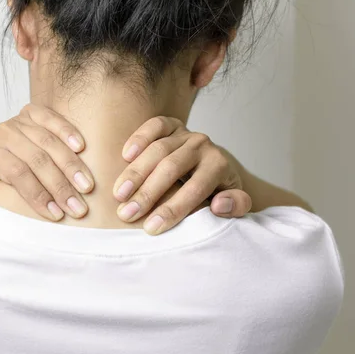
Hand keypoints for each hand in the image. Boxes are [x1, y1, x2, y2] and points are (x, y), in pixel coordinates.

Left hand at [0, 104, 93, 220]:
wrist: (0, 150)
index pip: (18, 173)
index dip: (38, 194)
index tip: (56, 214)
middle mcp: (5, 133)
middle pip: (37, 160)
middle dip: (60, 186)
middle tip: (78, 208)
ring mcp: (21, 121)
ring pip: (50, 143)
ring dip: (72, 166)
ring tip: (87, 187)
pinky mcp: (35, 112)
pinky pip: (53, 119)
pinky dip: (68, 132)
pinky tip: (81, 147)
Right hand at [114, 116, 252, 234]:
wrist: (216, 167)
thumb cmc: (219, 192)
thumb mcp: (235, 203)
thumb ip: (236, 206)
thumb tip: (219, 204)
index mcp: (220, 165)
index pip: (195, 188)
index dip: (173, 209)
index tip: (151, 228)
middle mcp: (203, 146)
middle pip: (172, 167)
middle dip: (148, 193)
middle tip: (127, 214)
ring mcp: (186, 133)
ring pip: (158, 149)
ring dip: (135, 173)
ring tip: (118, 195)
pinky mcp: (172, 125)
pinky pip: (155, 125)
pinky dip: (139, 138)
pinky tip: (125, 156)